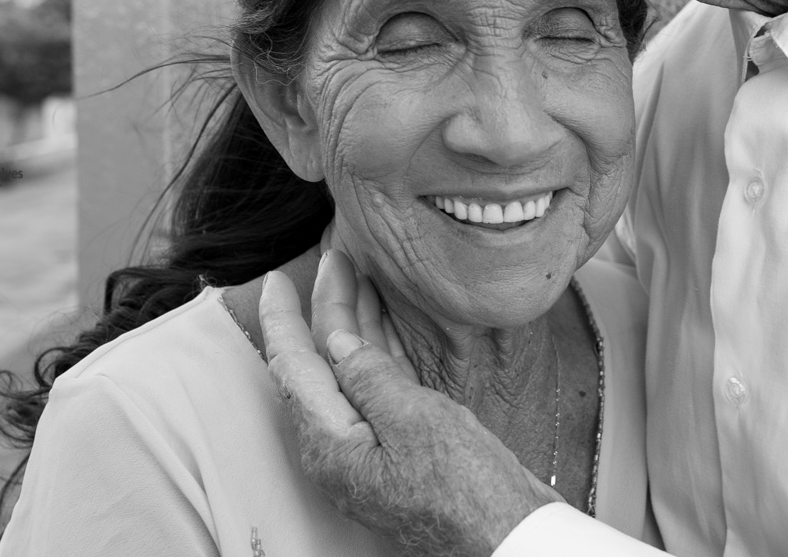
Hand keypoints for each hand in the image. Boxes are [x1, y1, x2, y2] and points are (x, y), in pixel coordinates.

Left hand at [260, 251, 562, 556]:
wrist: (512, 542)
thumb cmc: (468, 493)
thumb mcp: (416, 421)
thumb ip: (370, 377)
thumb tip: (337, 341)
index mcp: (331, 444)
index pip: (293, 366)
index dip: (284, 317)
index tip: (275, 278)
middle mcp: (342, 447)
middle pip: (321, 364)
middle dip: (325, 308)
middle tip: (336, 259)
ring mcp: (372, 448)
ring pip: (351, 372)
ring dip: (354, 322)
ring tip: (359, 275)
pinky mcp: (402, 448)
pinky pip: (380, 388)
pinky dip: (381, 350)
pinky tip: (386, 322)